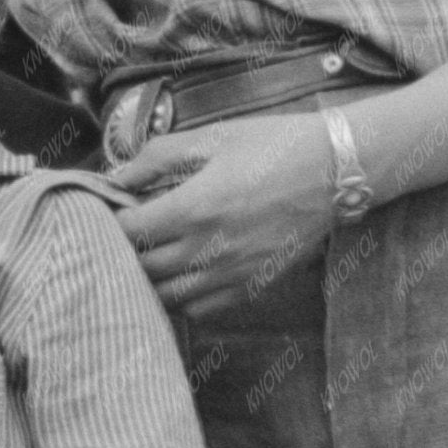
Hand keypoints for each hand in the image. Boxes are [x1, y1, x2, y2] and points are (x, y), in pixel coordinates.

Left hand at [106, 117, 338, 319]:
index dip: (112, 220)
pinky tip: (184, 272)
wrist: (335, 171)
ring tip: (153, 253)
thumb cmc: (274, 145)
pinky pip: (200, 309)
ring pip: (166, 296)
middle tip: (130, 230)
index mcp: (194, 208)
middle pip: (141, 267)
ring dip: (151, 277)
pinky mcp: (250, 287)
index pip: (127, 231)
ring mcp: (230, 274)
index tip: (114, 207)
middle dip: (126, 249)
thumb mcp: (211, 137)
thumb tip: (115, 176)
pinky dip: (182, 297)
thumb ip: (156, 157)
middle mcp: (208, 250)